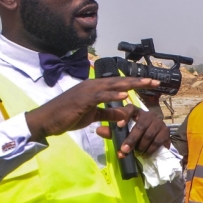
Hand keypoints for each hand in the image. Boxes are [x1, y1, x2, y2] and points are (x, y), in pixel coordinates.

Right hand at [25, 77, 159, 141]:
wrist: (47, 121)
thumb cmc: (68, 116)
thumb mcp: (93, 115)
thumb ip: (108, 113)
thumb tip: (124, 112)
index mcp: (95, 88)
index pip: (118, 84)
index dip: (135, 83)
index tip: (151, 84)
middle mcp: (92, 85)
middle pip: (119, 81)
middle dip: (138, 81)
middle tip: (155, 82)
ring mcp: (87, 91)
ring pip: (112, 85)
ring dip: (130, 84)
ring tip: (145, 85)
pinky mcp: (82, 100)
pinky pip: (100, 96)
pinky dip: (112, 95)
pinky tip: (124, 95)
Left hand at [96, 105, 170, 156]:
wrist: (157, 137)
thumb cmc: (136, 133)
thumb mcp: (123, 132)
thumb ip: (112, 132)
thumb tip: (98, 130)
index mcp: (136, 112)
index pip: (130, 109)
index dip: (125, 116)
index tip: (119, 125)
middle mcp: (148, 115)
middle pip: (140, 126)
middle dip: (131, 139)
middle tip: (124, 150)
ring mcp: (158, 122)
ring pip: (148, 135)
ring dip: (141, 146)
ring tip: (136, 153)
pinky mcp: (166, 131)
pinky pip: (157, 141)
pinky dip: (150, 149)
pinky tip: (145, 154)